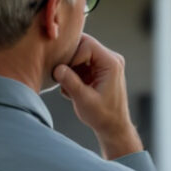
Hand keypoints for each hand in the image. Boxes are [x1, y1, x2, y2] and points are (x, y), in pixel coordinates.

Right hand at [53, 32, 142, 159]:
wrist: (113, 127)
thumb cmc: (102, 115)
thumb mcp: (84, 100)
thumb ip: (70, 82)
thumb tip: (57, 68)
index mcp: (111, 63)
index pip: (87, 44)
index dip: (73, 56)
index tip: (65, 74)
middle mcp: (111, 59)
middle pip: (83, 44)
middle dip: (70, 61)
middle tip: (63, 77)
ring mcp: (106, 63)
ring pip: (80, 53)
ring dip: (71, 69)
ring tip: (70, 88)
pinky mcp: (99, 69)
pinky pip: (81, 62)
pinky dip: (74, 74)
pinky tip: (74, 90)